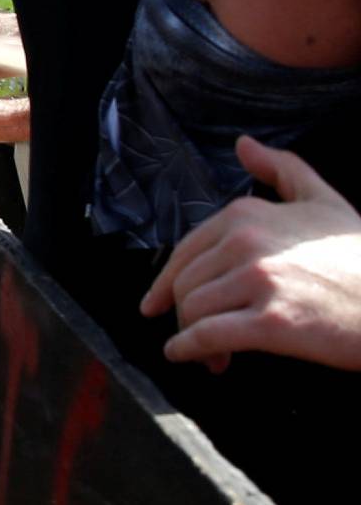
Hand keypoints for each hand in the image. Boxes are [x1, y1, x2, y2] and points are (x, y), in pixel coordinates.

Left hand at [141, 136, 360, 372]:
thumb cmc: (360, 256)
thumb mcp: (324, 201)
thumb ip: (282, 170)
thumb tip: (243, 145)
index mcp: (248, 214)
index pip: (186, 252)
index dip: (173, 282)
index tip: (163, 303)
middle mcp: (247, 241)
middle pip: (185, 285)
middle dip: (186, 315)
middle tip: (200, 336)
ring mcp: (259, 281)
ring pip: (193, 312)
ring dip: (193, 339)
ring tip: (214, 356)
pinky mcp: (271, 322)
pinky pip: (206, 337)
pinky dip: (190, 351)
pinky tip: (196, 360)